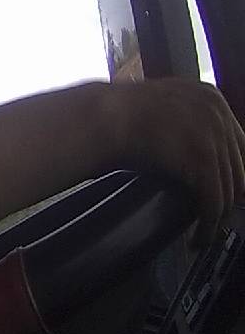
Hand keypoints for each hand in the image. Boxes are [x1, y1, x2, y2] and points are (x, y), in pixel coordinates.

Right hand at [108, 78, 244, 245]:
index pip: (238, 143)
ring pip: (228, 187)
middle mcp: (218, 113)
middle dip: (229, 194)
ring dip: (218, 215)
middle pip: (238, 166)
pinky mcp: (201, 160)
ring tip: (205, 232)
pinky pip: (213, 199)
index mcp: (210, 98)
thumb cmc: (115, 115)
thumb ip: (180, 121)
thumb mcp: (159, 108)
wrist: (102, 117)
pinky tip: (199, 235)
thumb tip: (184, 150)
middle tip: (216, 214)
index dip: (232, 170)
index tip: (226, 189)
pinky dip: (209, 222)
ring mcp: (213, 136)